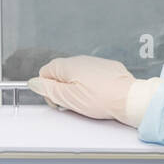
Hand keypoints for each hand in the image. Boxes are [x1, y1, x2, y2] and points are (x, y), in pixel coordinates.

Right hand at [27, 56, 161, 126]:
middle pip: (61, 74)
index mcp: (67, 65)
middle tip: (72, 104)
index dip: (48, 89)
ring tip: (87, 101)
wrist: (129, 98)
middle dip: (62, 89)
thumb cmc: (101, 99)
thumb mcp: (69, 98)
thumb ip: (49, 89)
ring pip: (76, 75)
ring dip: (76, 88)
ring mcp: (94, 63)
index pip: (45, 72)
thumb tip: (34, 83)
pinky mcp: (107, 68)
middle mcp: (80, 59)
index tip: (57, 101)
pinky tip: (98, 96)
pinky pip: (92, 76)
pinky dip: (91, 85)